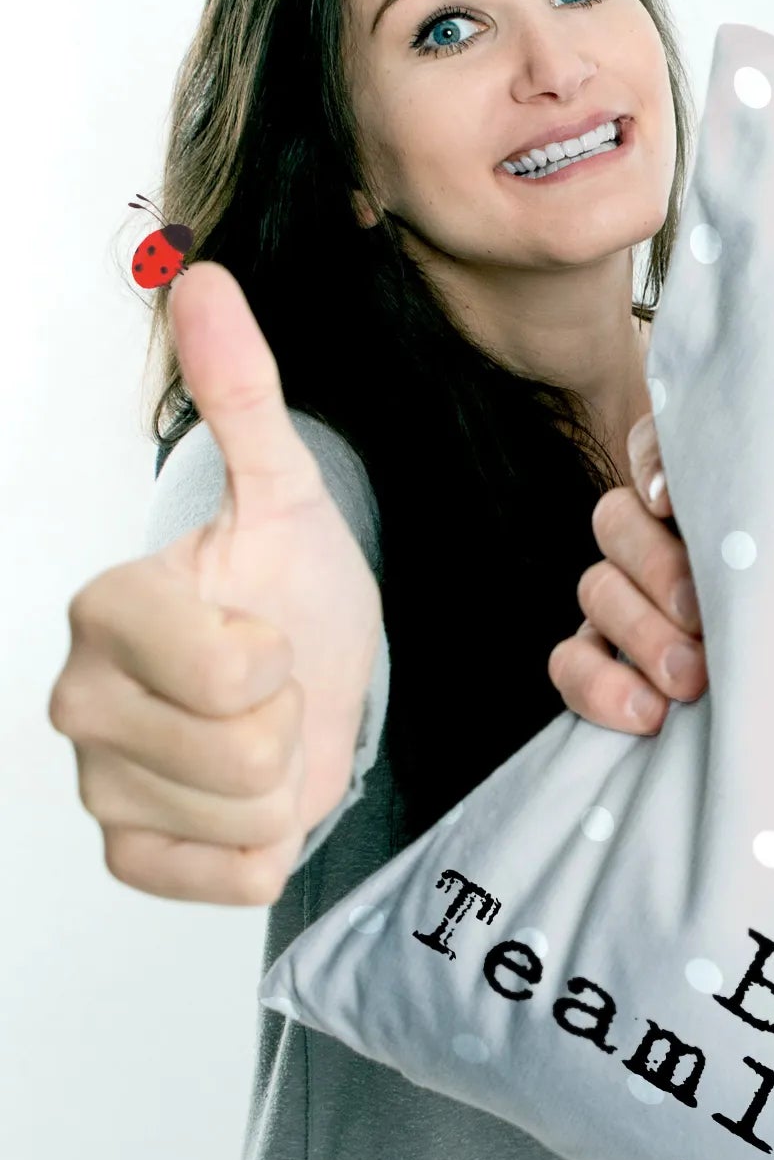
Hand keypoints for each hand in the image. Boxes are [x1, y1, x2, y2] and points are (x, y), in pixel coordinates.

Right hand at [48, 263, 381, 904]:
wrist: (308, 674)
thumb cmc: (293, 591)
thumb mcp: (287, 494)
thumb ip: (245, 396)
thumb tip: (206, 280)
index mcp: (110, 608)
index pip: (229, 673)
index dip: (280, 661)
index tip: (269, 632)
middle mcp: (79, 697)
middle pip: (241, 754)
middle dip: (290, 723)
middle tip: (275, 689)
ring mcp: (100, 779)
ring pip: (244, 818)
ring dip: (286, 782)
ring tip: (266, 734)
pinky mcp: (131, 848)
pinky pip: (225, 879)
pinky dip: (263, 848)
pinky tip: (252, 799)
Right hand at [548, 404, 708, 731]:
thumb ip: (758, 496)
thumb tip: (664, 490)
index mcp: (698, 498)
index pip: (653, 452)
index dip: (653, 470)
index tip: (670, 506)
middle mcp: (651, 538)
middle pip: (616, 521)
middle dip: (658, 571)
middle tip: (703, 620)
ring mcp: (622, 600)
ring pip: (595, 589)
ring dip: (640, 635)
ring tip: (691, 681)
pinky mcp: (604, 660)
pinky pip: (571, 663)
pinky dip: (598, 686)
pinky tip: (650, 713)